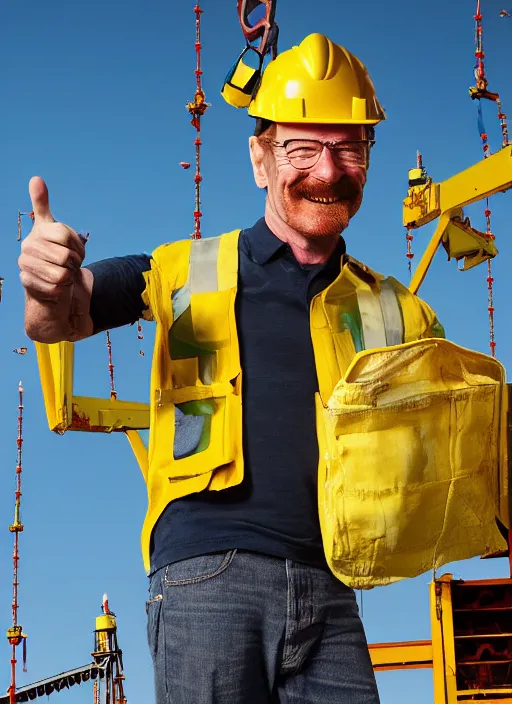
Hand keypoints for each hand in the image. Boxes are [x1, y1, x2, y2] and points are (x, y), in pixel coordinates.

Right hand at [18, 177, 85, 301]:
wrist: (48, 282)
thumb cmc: (55, 255)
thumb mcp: (54, 229)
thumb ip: (43, 204)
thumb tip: (35, 179)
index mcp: (37, 232)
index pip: (65, 235)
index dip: (77, 245)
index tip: (73, 248)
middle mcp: (27, 248)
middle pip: (64, 256)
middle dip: (74, 262)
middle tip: (69, 264)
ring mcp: (26, 266)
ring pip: (61, 273)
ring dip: (69, 276)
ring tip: (63, 273)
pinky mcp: (28, 284)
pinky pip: (57, 287)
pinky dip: (62, 288)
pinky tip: (56, 285)